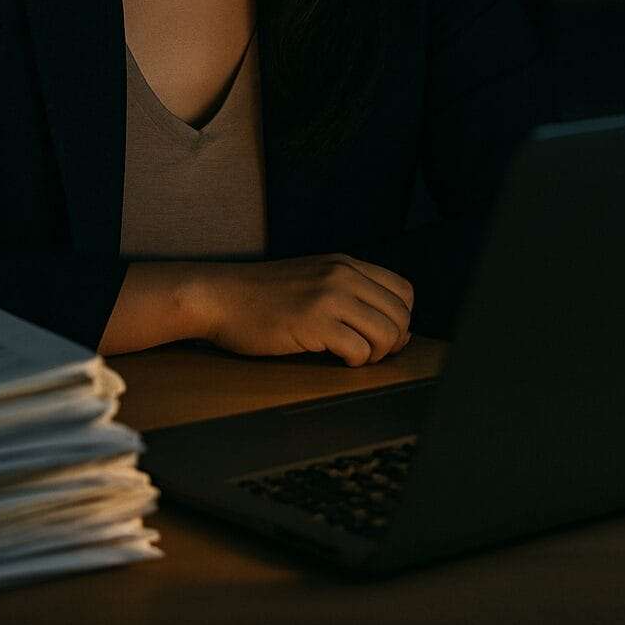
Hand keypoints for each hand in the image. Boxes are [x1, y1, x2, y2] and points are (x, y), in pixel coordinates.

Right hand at [193, 253, 413, 366]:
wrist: (219, 296)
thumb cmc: (262, 296)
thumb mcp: (312, 279)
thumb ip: (349, 294)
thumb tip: (395, 331)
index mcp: (345, 264)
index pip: (404, 290)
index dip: (400, 319)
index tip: (381, 335)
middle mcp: (343, 275)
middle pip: (401, 315)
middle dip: (392, 341)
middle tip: (368, 352)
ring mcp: (329, 297)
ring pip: (387, 334)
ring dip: (375, 354)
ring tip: (352, 355)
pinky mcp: (314, 322)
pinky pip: (359, 350)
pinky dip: (354, 361)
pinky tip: (335, 358)